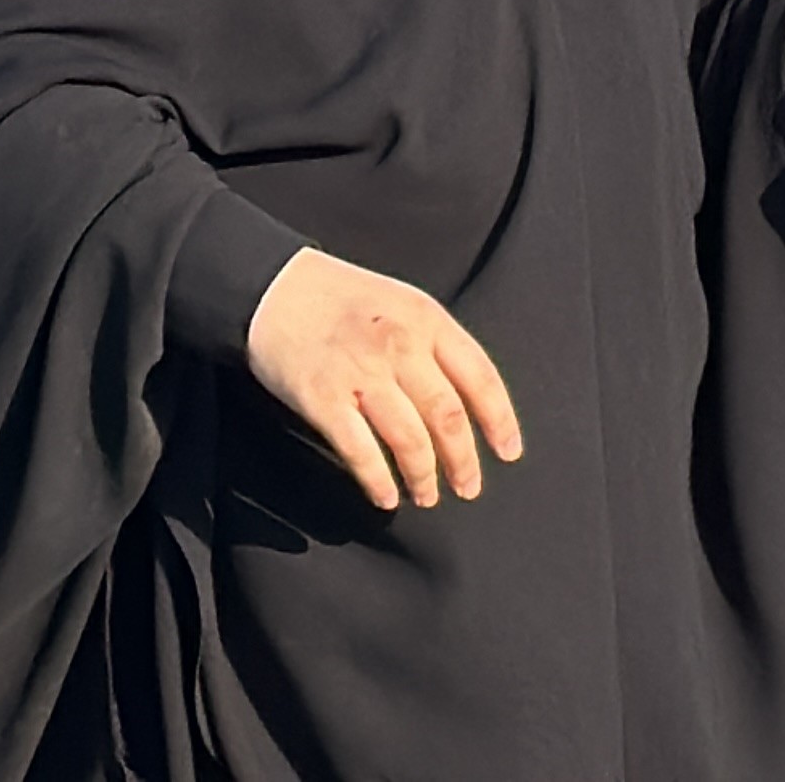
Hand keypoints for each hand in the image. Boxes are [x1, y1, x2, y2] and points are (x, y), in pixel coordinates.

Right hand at [243, 248, 522, 510]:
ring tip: (427, 495)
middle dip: (463, 460)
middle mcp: (399, 345)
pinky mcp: (323, 397)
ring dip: (423, 475)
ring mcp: (360, 372)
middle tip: (468, 488)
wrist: (276, 288)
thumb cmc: (346, 300)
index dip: (499, 421)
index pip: (480, 377)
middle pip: (447, 416)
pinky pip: (360, 450)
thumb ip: (436, 346)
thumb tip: (470, 405)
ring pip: (409, 438)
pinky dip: (377, 479)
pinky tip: (386, 496)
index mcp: (427, 320)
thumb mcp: (404, 304)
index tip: (508, 453)